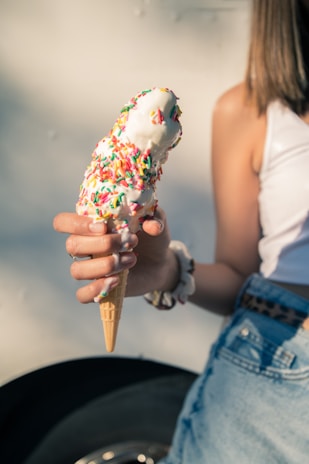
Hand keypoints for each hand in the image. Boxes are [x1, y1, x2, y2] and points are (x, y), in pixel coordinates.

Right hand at [53, 208, 173, 302]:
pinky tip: (116, 281)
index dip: (76, 224)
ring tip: (132, 260)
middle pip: (72, 245)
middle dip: (103, 244)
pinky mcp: (97, 288)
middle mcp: (85, 246)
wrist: (160, 262)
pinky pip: (82, 295)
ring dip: (105, 266)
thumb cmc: (151, 237)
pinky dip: (96, 289)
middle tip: (131, 242)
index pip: (63, 222)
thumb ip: (154, 218)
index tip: (104, 226)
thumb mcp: (156, 222)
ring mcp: (90, 268)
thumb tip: (151, 226)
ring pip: (77, 270)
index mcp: (91, 226)